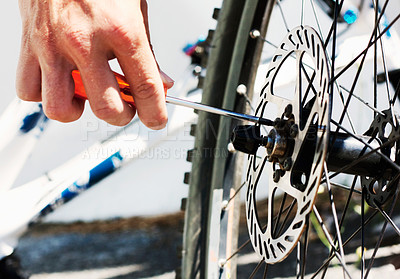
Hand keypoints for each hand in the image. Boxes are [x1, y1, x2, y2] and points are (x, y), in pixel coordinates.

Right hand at [17, 0, 170, 128]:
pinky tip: (60, 79)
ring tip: (88, 93)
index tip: (156, 120)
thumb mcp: (136, 9)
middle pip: (106, 108)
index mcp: (121, 30)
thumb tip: (159, 82)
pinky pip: (29, 89)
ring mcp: (53, 45)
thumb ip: (147, 51)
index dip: (155, 113)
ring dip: (79, 110)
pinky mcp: (28, 44)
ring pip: (60, 108)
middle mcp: (84, 41)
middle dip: (122, 116)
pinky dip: (45, 93)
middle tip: (125, 106)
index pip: (145, 87)